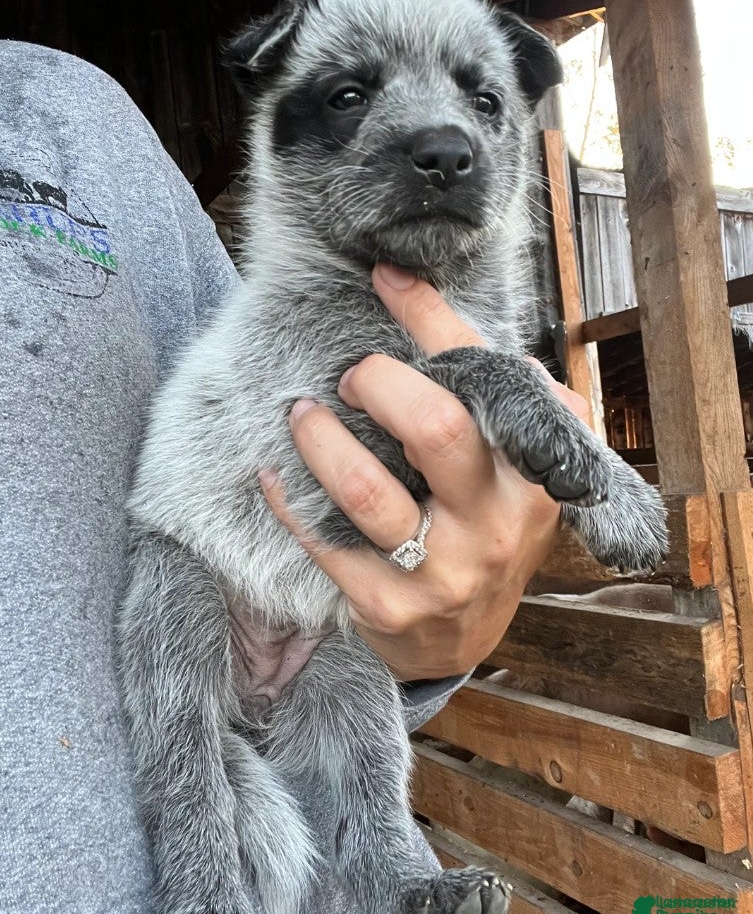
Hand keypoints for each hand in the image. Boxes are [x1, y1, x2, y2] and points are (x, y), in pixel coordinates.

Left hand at [261, 262, 588, 679]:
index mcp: (534, 475)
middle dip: (378, 383)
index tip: (386, 277)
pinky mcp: (388, 606)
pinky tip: (274, 474)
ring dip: (318, 437)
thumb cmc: (485, 529)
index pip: (488, 378)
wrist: (465, 636)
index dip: (431, 319)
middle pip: (435, 427)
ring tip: (302, 414)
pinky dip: (288, 497)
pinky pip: (322, 538)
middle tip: (352, 380)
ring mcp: (442, 571)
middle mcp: (496, 523)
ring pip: (364, 488)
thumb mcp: (508, 465)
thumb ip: (488, 391)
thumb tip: (417, 292)